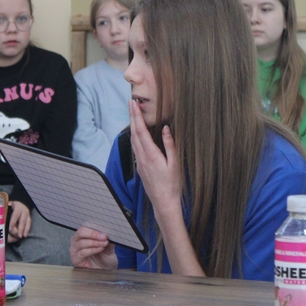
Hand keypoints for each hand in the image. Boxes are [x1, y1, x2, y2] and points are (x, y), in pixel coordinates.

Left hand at [8, 200, 31, 242]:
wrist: (20, 202)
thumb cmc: (11, 205)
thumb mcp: (8, 205)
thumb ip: (5, 210)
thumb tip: (0, 218)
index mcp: (17, 207)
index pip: (15, 215)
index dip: (13, 222)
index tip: (10, 228)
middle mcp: (23, 211)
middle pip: (22, 220)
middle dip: (20, 228)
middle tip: (18, 235)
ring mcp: (27, 214)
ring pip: (26, 223)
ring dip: (24, 230)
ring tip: (22, 236)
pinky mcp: (29, 218)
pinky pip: (29, 224)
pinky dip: (27, 230)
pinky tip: (25, 235)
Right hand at [70, 227, 116, 269]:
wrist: (105, 271)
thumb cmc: (105, 258)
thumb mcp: (109, 248)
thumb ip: (108, 241)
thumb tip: (110, 234)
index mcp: (83, 235)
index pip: (86, 227)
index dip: (95, 228)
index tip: (104, 231)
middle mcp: (77, 241)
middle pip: (80, 232)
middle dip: (93, 234)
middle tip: (103, 237)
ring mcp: (75, 250)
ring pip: (81, 243)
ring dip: (94, 243)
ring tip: (103, 244)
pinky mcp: (75, 259)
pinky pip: (82, 252)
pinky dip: (92, 250)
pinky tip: (99, 249)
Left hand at [128, 100, 182, 221]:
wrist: (164, 203)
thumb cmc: (172, 185)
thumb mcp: (175, 164)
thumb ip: (170, 145)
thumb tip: (166, 128)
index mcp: (151, 155)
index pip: (141, 131)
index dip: (137, 116)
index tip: (134, 104)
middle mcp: (142, 157)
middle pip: (134, 133)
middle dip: (132, 116)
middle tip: (130, 103)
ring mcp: (140, 162)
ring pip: (133, 140)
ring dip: (132, 125)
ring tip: (132, 113)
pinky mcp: (140, 167)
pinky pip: (135, 147)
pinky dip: (134, 135)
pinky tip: (137, 133)